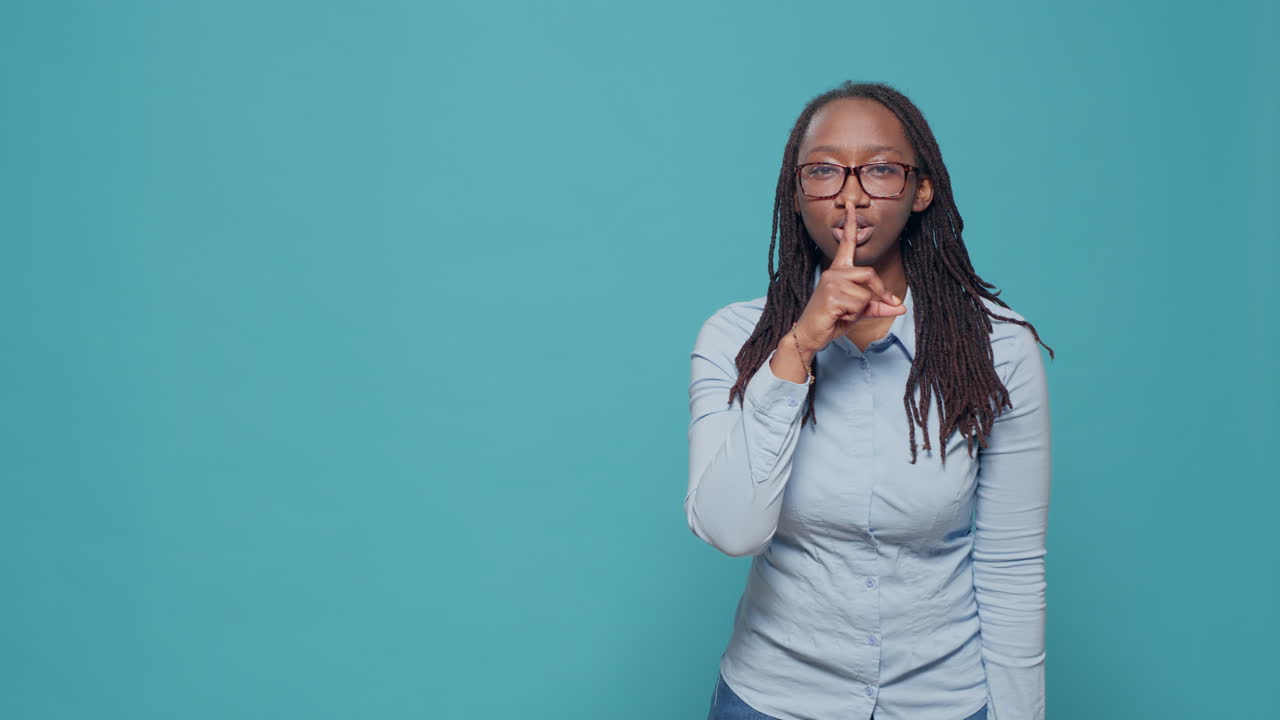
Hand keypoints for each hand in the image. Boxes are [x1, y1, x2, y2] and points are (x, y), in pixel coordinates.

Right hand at [792, 207, 906, 355]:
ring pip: (865, 294)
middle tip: (877, 306)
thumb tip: (902, 306)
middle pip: (869, 274)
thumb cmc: (833, 320)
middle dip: (879, 292)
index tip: (850, 204)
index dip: (850, 223)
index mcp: (839, 271)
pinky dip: (854, 315)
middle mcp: (833, 272)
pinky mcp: (831, 296)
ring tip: (844, 313)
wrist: (811, 335)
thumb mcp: (860, 311)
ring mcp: (831, 283)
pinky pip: (859, 304)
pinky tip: (839, 316)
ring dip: (861, 309)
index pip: (846, 243)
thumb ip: (879, 306)